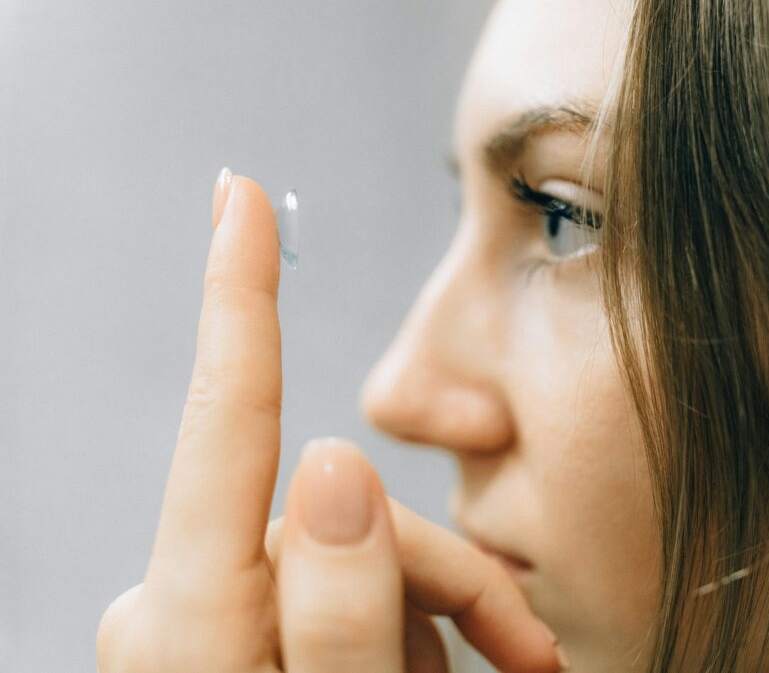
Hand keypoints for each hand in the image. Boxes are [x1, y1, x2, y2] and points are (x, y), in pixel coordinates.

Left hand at [96, 171, 562, 671]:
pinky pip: (347, 597)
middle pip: (345, 519)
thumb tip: (335, 460)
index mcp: (192, 618)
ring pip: (361, 558)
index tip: (235, 196)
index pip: (226, 422)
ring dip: (435, 610)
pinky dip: (410, 629)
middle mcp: (192, 606)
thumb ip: (343, 608)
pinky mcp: (242, 639)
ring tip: (494, 669)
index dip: (238, 296)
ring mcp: (216, 623)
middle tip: (524, 650)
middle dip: (442, 574)